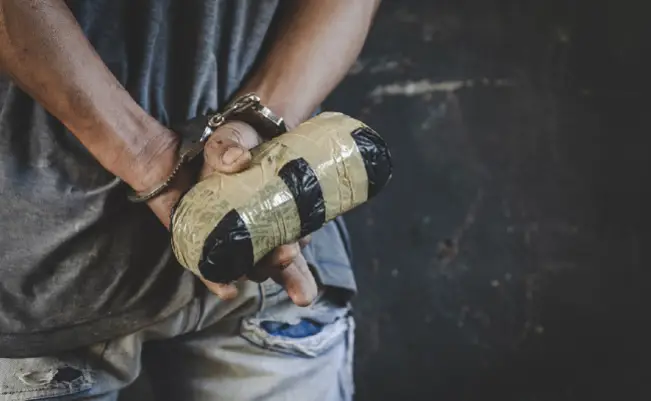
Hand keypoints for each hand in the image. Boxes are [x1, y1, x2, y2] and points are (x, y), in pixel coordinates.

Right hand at [197, 121, 317, 306]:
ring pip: (273, 260)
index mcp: (209, 220)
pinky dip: (303, 249)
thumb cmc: (237, 140)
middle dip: (266, 268)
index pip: (206, 257)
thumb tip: (237, 160)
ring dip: (291, 276)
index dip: (214, 277)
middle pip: (246, 263)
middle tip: (283, 256)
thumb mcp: (224, 140)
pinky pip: (294, 242)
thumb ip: (224, 149)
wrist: (267, 131)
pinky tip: (307, 242)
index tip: (228, 290)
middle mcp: (235, 232)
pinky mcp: (287, 222)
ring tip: (304, 291)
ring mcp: (263, 230)